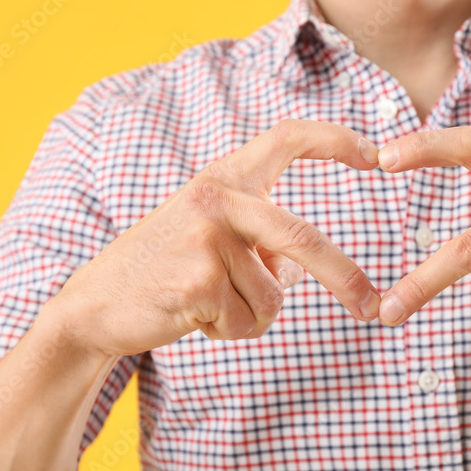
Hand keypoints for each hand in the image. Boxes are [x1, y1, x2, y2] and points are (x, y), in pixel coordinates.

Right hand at [51, 119, 382, 356]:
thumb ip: (262, 242)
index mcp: (225, 179)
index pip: (287, 139)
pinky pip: (248, 319)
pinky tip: (193, 316)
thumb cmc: (164, 271)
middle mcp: (218, 198)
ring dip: (250, 314)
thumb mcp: (214, 239)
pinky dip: (230, 330)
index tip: (375, 155)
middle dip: (344, 278)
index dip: (335, 140)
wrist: (96, 306)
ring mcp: (207, 238)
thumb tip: (303, 267)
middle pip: (304, 239)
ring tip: (206, 303)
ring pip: (274, 295)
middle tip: (372, 307)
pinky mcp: (199, 280)